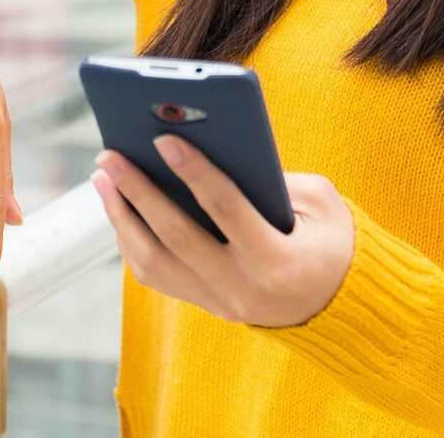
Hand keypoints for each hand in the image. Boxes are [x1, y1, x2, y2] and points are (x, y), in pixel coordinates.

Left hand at [89, 135, 353, 327]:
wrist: (339, 305)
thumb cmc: (332, 241)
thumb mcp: (322, 202)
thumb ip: (274, 179)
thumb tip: (214, 150)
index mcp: (276, 260)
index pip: (226, 210)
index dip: (195, 172)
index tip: (163, 138)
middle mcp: (241, 289)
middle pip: (176, 236)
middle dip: (138, 191)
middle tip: (110, 156)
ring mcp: (219, 302)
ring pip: (154, 262)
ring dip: (122, 217)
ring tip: (103, 178)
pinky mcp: (205, 304)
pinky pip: (156, 275)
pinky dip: (132, 240)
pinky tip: (120, 208)